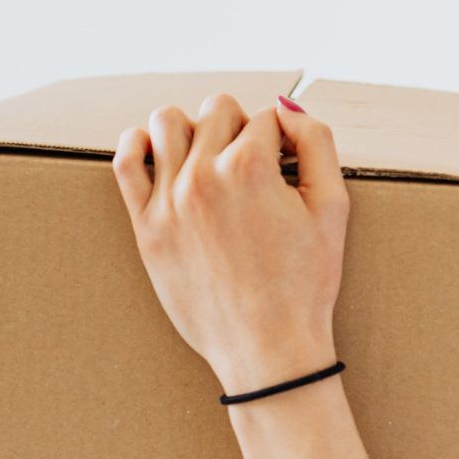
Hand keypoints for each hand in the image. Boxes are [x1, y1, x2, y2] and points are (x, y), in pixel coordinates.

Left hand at [111, 92, 349, 396]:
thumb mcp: (332, 208)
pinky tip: (158, 154)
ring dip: (193, 128)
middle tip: (254, 169)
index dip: (282, 141)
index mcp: (250, 167)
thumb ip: (317, 143)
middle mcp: (203, 176)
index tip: (286, 168)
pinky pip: (125, 162)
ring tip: (209, 158)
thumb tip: (286, 109)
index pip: (265, 118)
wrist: (268, 349)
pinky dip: (138, 145)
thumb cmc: (305, 285)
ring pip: (168, 122)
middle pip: (218, 111)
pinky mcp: (147, 228)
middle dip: (242, 130)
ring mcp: (169, 201)